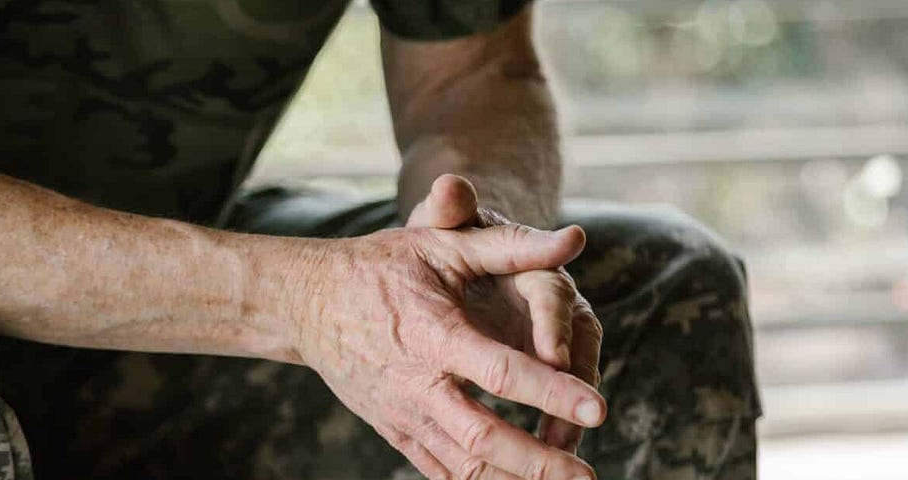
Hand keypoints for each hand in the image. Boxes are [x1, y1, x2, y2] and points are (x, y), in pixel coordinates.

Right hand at [293, 214, 604, 478]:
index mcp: (435, 334)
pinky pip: (439, 471)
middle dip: (538, 462)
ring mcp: (404, 413)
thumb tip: (575, 238)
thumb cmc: (381, 266)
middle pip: (482, 436)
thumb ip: (510, 247)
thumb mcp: (441, 246)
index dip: (551, 391)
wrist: (308, 303)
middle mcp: (418, 383)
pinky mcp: (396, 431)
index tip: (599, 410)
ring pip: (462, 464)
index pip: (500, 371)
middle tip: (588, 477)